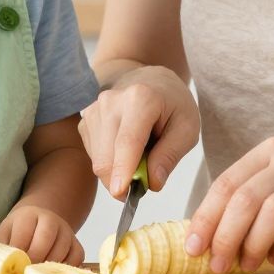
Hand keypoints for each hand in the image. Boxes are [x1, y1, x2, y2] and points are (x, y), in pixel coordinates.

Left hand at [0, 204, 84, 265]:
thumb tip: (1, 270)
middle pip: (45, 239)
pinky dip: (64, 270)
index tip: (13, 268)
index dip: (18, 254)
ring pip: (61, 251)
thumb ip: (3, 249)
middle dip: (34, 260)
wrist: (39, 222)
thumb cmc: (18, 233)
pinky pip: (75, 260)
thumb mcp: (6, 234)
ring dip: (47, 268)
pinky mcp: (77, 245)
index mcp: (29, 215)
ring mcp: (66, 232)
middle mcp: (51, 219)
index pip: (24, 233)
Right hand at [77, 65, 199, 199]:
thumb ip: (170, 156)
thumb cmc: (173, 105)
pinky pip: (94, 155)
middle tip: (146, 182)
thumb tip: (153, 183)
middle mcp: (111, 101)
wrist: (150, 81)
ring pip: (98, 160)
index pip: (128, 141)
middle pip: (107, 156)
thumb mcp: (187, 128)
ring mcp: (94, 110)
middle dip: (123, 180)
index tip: (120, 193)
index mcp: (141, 99)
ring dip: (117, 172)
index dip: (123, 169)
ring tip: (140, 156)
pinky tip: (125, 150)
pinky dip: (110, 163)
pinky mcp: (85, 121)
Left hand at [186, 138, 273, 273]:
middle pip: (244, 198)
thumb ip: (255, 196)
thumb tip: (212, 234)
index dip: (205, 216)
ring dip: (252, 245)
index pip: (227, 182)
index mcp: (272, 151)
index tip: (192, 245)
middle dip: (223, 235)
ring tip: (246, 265)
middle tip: (215, 263)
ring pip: (270, 212)